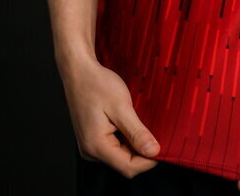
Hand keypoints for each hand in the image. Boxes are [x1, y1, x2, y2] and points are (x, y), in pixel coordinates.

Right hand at [60, 55, 160, 177]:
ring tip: (138, 123)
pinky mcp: (92, 139)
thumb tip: (153, 152)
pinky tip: (128, 123)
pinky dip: (125, 139)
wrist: (78, 71)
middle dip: (142, 152)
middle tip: (153, 131)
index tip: (162, 147)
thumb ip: (137, 132)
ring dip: (134, 145)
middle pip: (124, 163)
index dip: (148, 160)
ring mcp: (89, 146)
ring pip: (120, 156)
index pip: (128, 167)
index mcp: (96, 146)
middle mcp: (90, 151)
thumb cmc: (96, 84)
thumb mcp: (121, 107)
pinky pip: (113, 147)